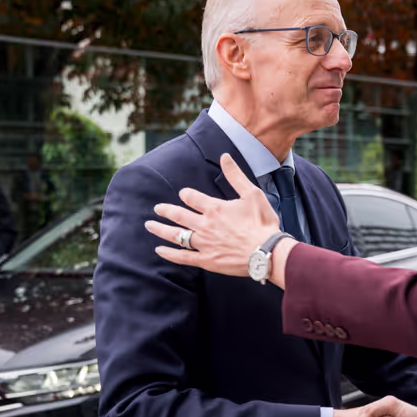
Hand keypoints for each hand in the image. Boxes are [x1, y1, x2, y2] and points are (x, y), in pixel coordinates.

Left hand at [145, 153, 285, 276]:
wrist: (266, 251)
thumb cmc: (262, 222)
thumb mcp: (252, 194)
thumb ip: (235, 175)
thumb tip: (225, 156)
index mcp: (214, 208)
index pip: (192, 197)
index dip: (186, 194)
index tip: (184, 194)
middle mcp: (204, 224)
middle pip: (179, 215)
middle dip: (166, 210)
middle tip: (157, 208)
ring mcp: (203, 243)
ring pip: (176, 235)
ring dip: (161, 229)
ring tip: (149, 225)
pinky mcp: (206, 260)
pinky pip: (183, 256)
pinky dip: (169, 254)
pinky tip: (159, 250)